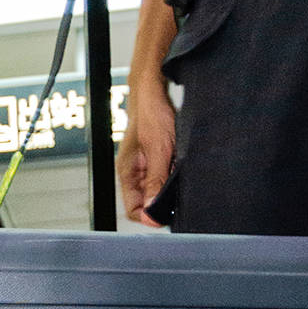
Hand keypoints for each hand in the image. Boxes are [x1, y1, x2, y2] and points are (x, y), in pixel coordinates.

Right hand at [118, 73, 177, 227]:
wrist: (153, 91)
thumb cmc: (152, 115)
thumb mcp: (159, 150)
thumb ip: (155, 181)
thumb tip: (152, 212)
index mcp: (127, 172)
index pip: (134, 210)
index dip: (150, 217)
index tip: (168, 216)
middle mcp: (133, 172)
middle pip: (146, 203)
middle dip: (162, 204)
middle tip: (179, 197)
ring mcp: (143, 166)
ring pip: (156, 191)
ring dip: (169, 189)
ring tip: (180, 178)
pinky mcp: (154, 159)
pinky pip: (163, 177)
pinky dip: (173, 177)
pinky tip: (180, 168)